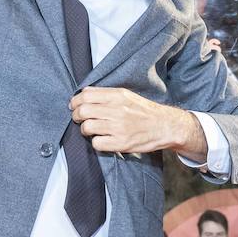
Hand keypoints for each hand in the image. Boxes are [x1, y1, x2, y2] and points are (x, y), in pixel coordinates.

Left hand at [70, 87, 195, 154]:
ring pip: (87, 127)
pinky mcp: (121, 143)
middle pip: (83, 111)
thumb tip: (83, 93)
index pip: (86, 95)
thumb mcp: (126, 95)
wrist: (164, 126)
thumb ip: (106, 94)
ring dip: (84, 130)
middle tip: (79, 119)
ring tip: (90, 130)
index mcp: (117, 96)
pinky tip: (102, 139)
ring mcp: (119, 127)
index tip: (74, 106)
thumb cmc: (143, 110)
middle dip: (76, 116)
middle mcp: (117, 110)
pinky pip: (96, 143)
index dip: (75, 101)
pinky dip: (96, 142)